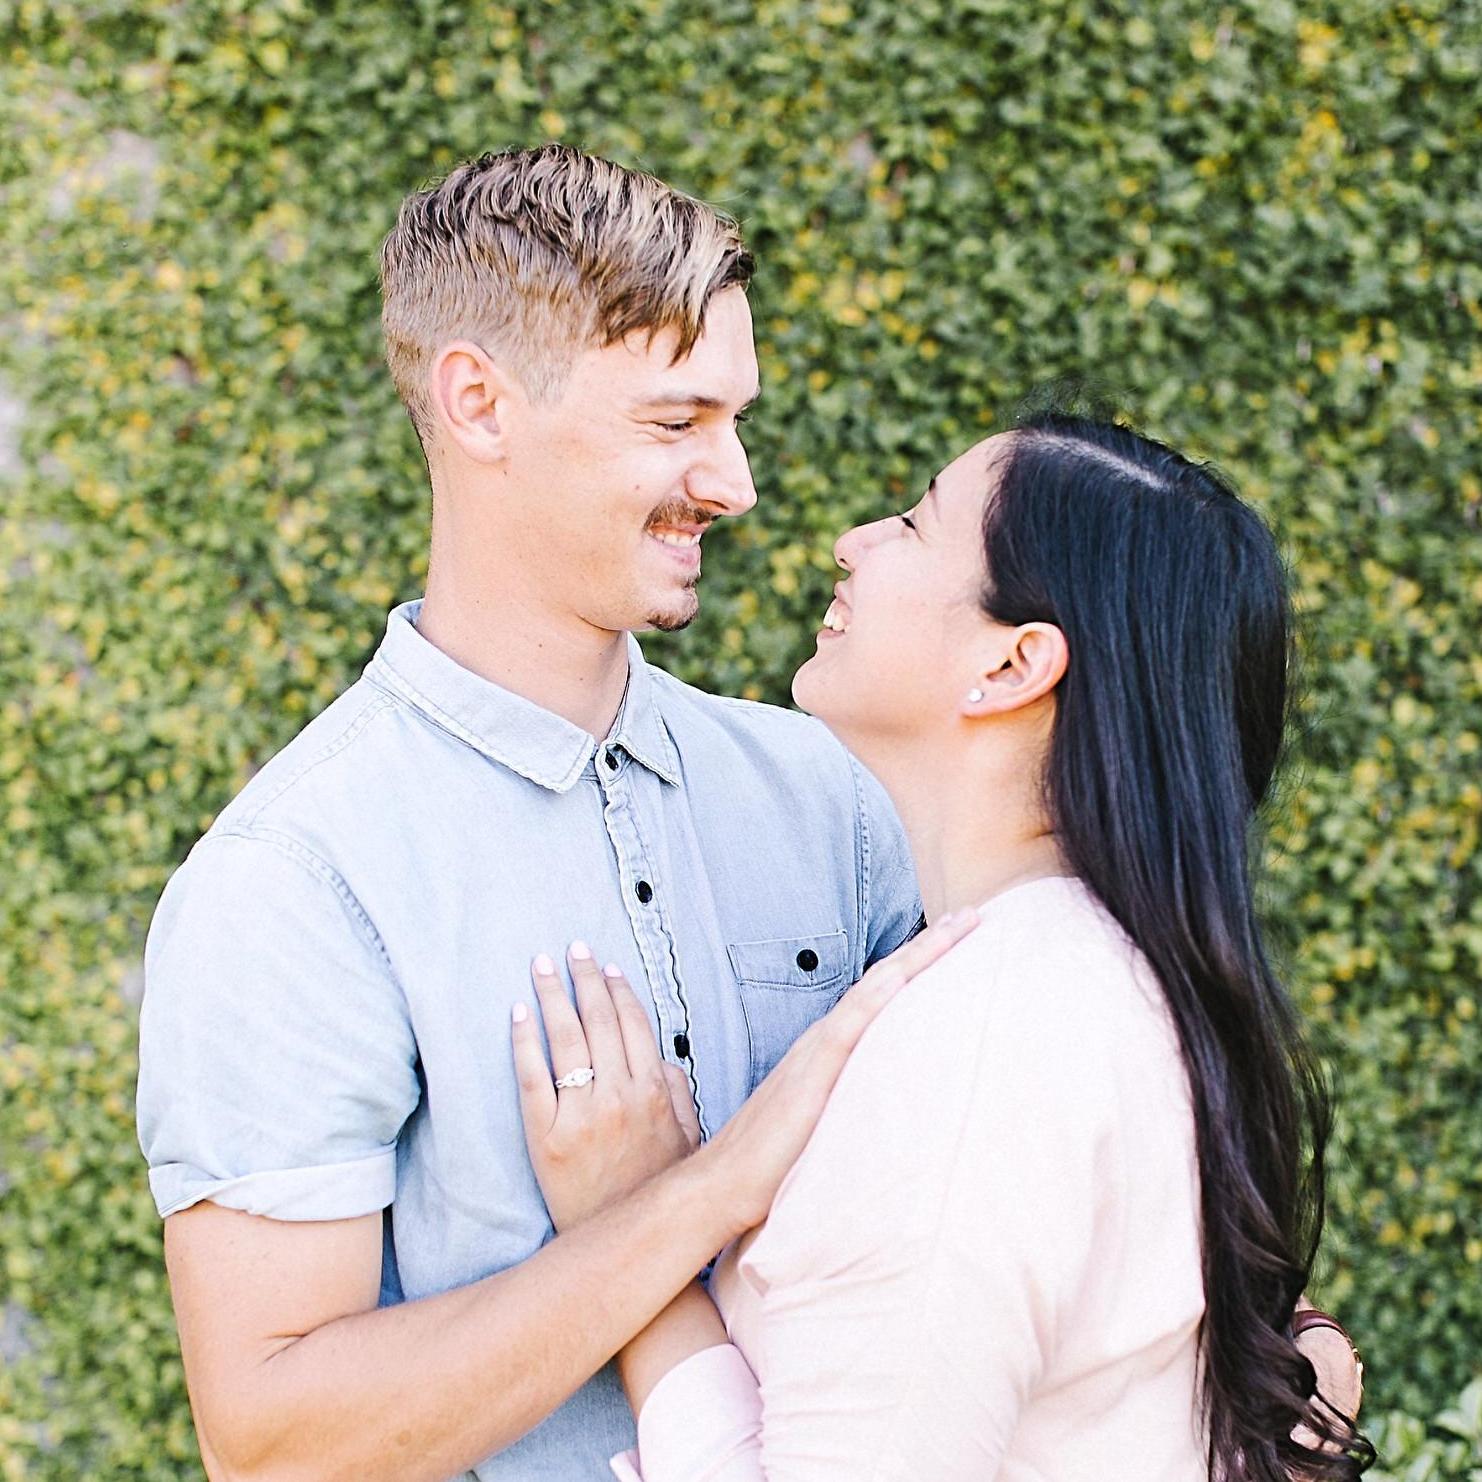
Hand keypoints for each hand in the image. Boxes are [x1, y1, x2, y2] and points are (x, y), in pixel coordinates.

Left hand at [513, 943, 700, 1230]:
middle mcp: (619, 1098)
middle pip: (599, 1022)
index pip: (635, 1026)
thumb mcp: (686, 1141)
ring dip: (554, 994)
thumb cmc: (654, 1191)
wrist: (620, 1244)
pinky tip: (518, 1013)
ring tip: (542, 966)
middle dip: (586, 978)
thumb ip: (677, 1095)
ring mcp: (581, 1116)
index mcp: (654, 1095)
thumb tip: (662, 1060)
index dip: (621, 991)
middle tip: (573, 949)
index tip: (610, 967)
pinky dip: (525, 1042)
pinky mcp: (546, 1138)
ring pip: (566, 1040)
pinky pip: (533, 1079)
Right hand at [699, 909, 977, 1236]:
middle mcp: (825, 1040)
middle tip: (973, 915)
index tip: (959, 938)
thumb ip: (857, 1105)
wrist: (722, 1184)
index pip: (883, 996)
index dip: (919, 964)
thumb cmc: (771, 1164)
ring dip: (915, 958)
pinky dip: (873, 999)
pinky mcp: (810, 1078)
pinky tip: (899, 978)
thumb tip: (898, 1110)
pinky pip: (847, 1030)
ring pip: (874, 992)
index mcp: (831, 1049)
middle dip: (929, 947)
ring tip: (955, 930)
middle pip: (885, 981)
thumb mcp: (826, 1125)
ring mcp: (817, 1053)